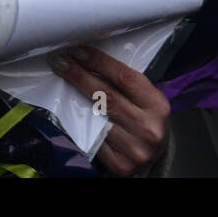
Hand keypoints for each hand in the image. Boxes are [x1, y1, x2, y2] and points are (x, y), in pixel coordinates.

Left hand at [49, 46, 170, 176]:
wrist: (155, 158)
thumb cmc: (146, 120)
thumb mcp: (146, 99)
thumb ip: (125, 83)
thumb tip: (89, 59)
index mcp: (157, 105)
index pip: (124, 77)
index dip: (99, 62)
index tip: (77, 50)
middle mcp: (148, 128)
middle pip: (106, 96)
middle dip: (79, 75)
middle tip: (59, 61)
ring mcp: (134, 149)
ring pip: (96, 119)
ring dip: (73, 98)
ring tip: (60, 80)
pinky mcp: (120, 166)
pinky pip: (92, 140)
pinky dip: (78, 124)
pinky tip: (67, 111)